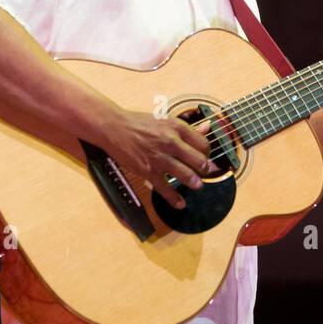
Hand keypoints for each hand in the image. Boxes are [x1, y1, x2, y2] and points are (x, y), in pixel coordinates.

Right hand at [100, 108, 218, 209]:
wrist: (114, 128)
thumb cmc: (139, 123)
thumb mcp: (165, 120)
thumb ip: (187, 128)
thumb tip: (206, 128)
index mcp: (177, 127)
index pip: (203, 143)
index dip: (207, 153)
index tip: (206, 158)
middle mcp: (170, 142)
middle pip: (198, 160)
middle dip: (205, 169)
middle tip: (206, 173)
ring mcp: (159, 157)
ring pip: (185, 174)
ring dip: (195, 183)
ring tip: (198, 185)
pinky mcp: (147, 170)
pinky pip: (164, 188)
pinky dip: (174, 198)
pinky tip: (180, 204)